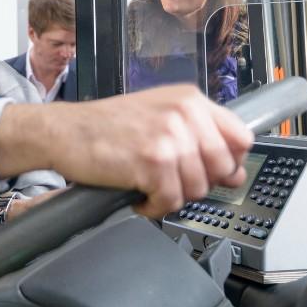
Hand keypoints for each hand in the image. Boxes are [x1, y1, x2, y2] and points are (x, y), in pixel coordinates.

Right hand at [0, 85, 252, 218]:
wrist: (65, 131)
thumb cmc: (108, 126)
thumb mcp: (160, 116)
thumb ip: (200, 138)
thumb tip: (235, 173)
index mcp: (190, 99)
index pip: (241, 137)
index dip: (229, 162)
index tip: (210, 171)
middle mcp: (185, 112)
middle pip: (223, 168)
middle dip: (198, 183)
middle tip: (170, 181)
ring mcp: (170, 136)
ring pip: (198, 188)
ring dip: (172, 196)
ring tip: (149, 186)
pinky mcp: (153, 160)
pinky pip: (172, 201)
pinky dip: (154, 207)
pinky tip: (139, 195)